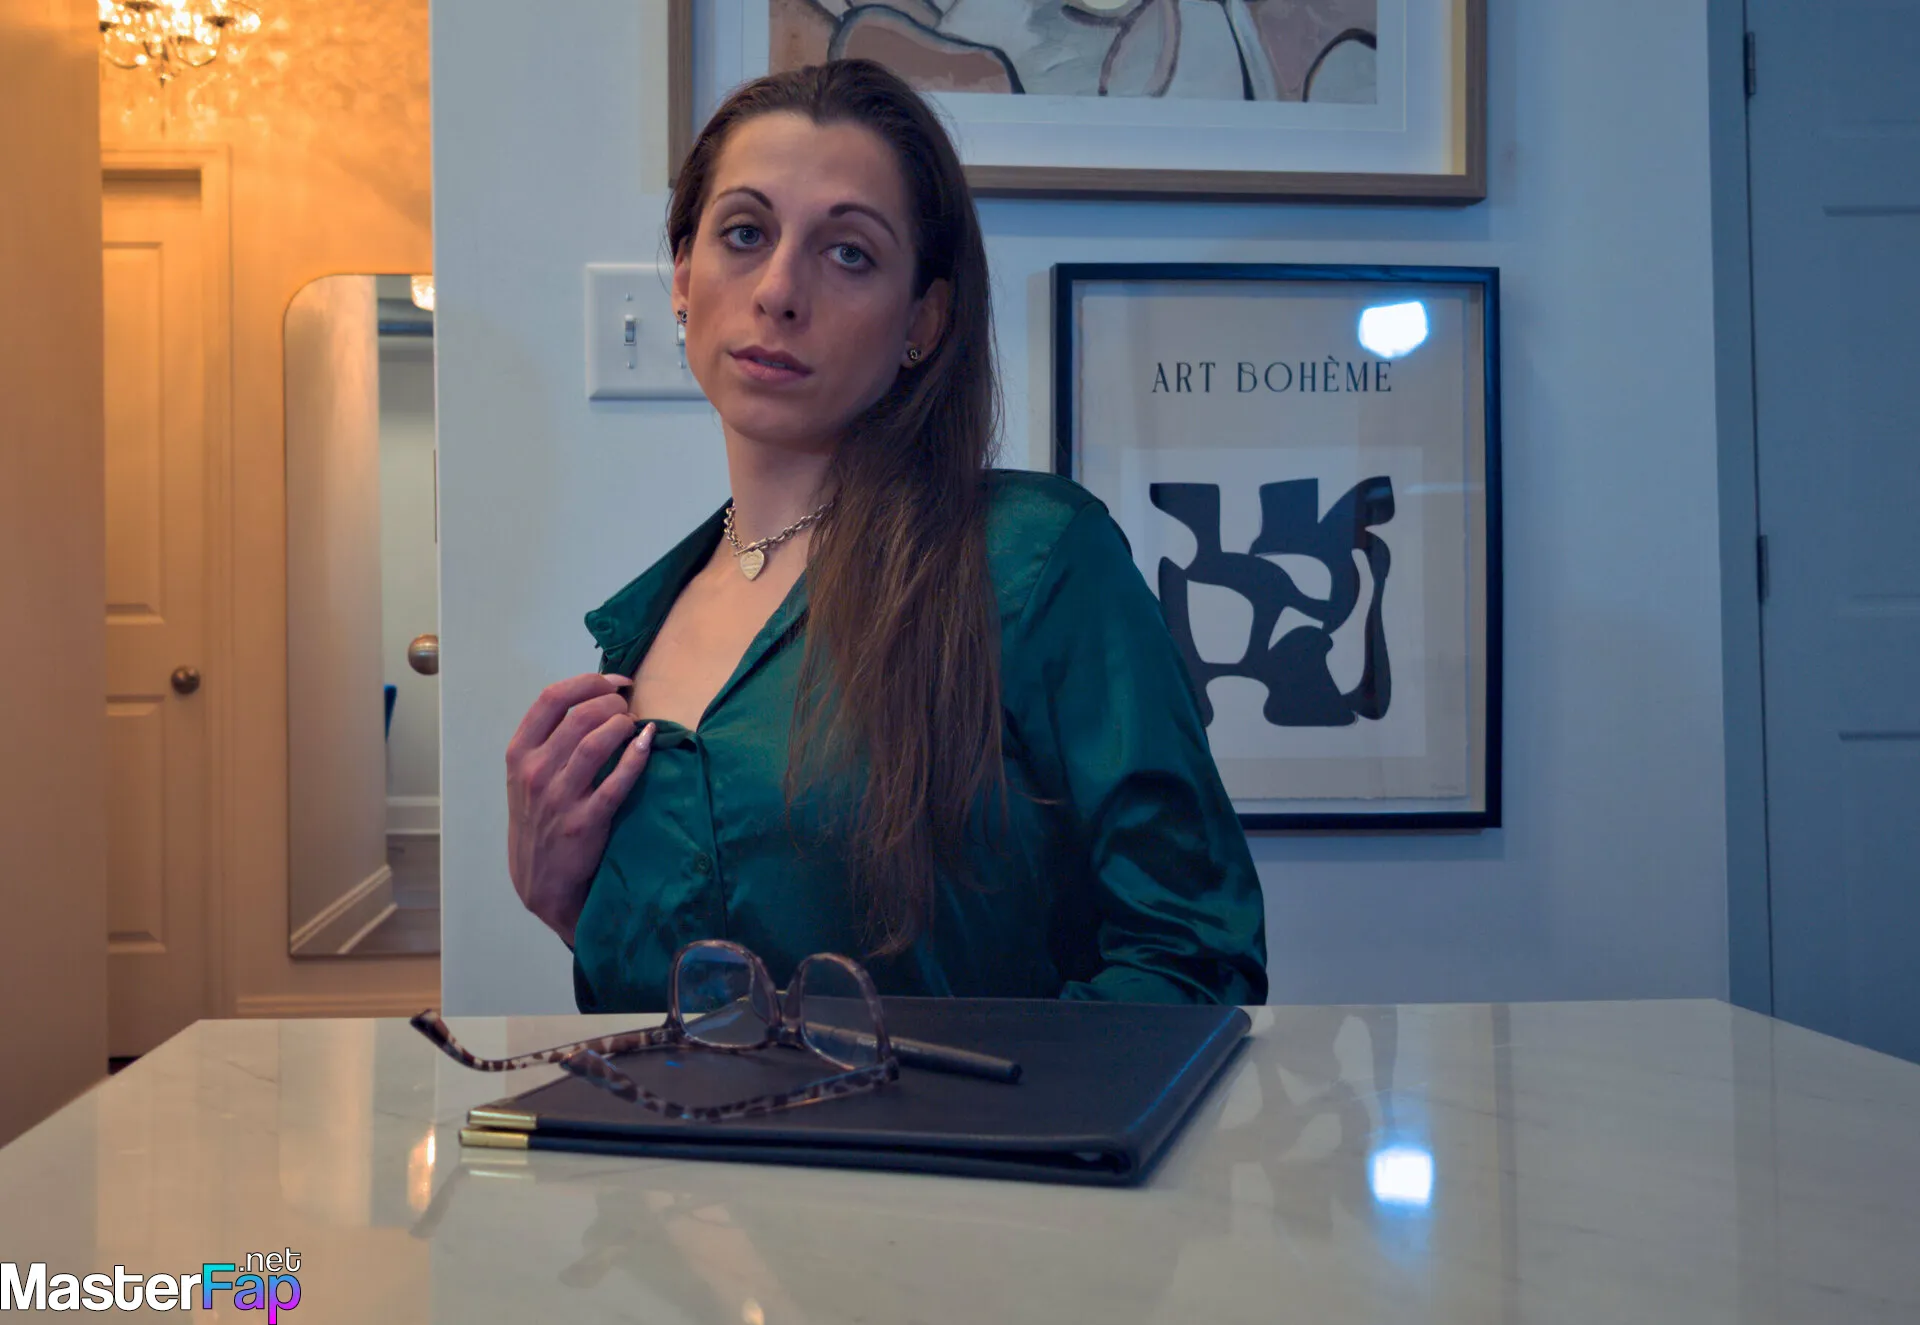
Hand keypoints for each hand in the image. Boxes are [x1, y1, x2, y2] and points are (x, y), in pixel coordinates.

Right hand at [506, 672, 654, 946]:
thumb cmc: (539, 819)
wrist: (540, 881)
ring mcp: (559, 797)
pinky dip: (637, 756)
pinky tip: (647, 744)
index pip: (551, 699)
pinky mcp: (586, 821)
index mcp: (518, 754)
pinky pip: (618, 781)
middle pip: (581, 716)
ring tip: (634, 726)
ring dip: (624, 725)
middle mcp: (535, 772)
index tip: (616, 682)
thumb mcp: (526, 776)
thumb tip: (594, 698)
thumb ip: (549, 739)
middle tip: (628, 709)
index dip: (589, 681)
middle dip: (613, 703)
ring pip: (598, 742)